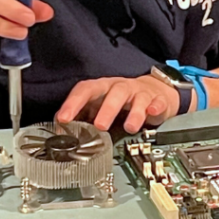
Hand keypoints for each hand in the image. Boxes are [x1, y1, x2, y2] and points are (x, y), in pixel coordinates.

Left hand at [56, 75, 179, 133]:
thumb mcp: (99, 106)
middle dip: (106, 109)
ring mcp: (139, 93)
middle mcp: (119, 88)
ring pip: (136, 98)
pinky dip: (155, 107)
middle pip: (113, 93)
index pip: (85, 90)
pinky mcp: (157, 100)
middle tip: (99, 126)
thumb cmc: (120, 102)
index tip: (63, 119)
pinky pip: (157, 102)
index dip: (73, 103)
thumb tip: (61, 130)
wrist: (154, 93)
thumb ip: (82, 116)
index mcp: (101, 88)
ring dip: (133, 113)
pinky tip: (152, 114)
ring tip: (129, 127)